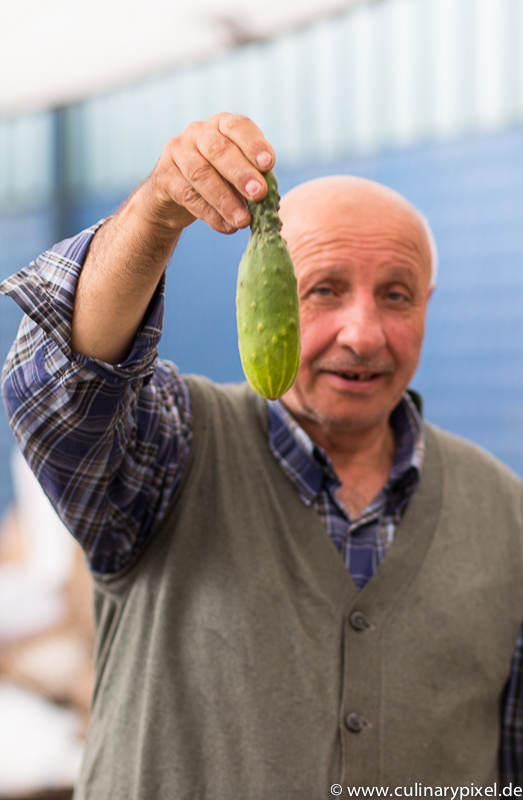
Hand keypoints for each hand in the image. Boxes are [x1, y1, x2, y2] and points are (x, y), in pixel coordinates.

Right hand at [141, 112, 274, 234]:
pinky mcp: (163, 175)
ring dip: (225, 200)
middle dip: (241, 173)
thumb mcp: (236, 175)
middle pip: (218, 150)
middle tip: (258, 194)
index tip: (268, 164)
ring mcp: (178, 151)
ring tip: (243, 221)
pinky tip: (226, 226)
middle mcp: (198, 132)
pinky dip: (210, 214)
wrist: (175, 196)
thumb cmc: (217, 181)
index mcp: (222, 125)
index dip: (254, 144)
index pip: (238, 126)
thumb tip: (266, 197)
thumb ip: (251, 179)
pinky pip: (187, 195)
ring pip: (201, 174)